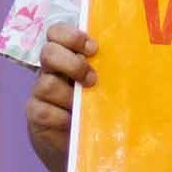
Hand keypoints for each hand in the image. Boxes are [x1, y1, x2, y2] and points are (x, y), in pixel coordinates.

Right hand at [25, 24, 97, 171]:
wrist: (79, 140)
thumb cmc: (96, 103)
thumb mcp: (104, 81)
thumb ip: (108, 67)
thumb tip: (136, 55)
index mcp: (66, 55)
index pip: (56, 32)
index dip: (72, 36)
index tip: (93, 48)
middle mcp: (50, 70)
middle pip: (48, 52)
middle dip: (71, 62)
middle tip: (92, 78)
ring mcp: (40, 92)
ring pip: (46, 83)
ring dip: (70, 93)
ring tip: (87, 102)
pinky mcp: (36, 114)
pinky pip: (43, 110)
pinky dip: (62, 116)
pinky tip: (73, 121)